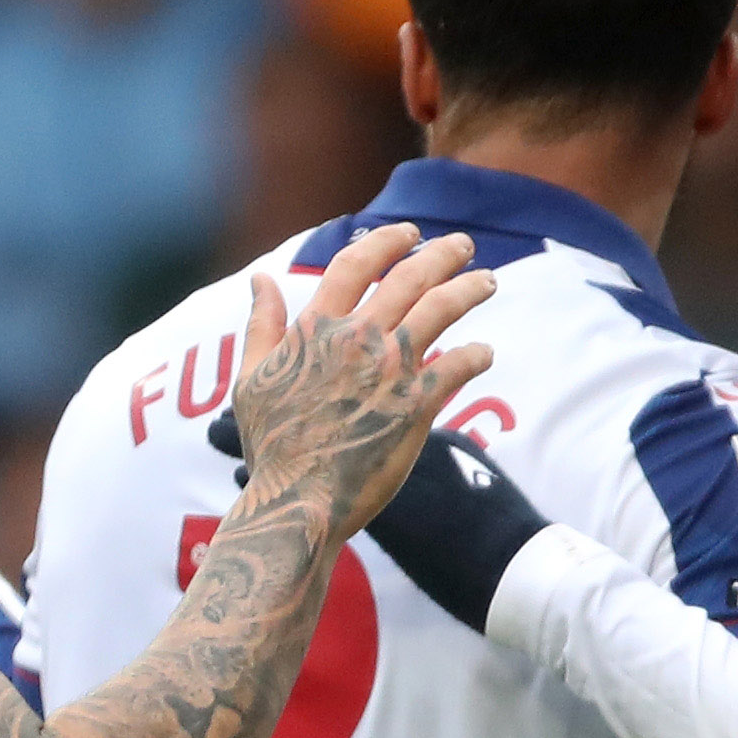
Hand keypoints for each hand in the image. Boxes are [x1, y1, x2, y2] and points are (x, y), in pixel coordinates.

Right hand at [226, 224, 494, 541]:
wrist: (297, 503)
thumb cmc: (271, 447)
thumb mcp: (250, 379)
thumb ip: (261, 325)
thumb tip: (260, 279)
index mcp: (315, 328)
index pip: (355, 264)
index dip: (385, 242)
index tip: (407, 234)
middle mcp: (355, 339)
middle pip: (408, 277)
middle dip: (441, 255)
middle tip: (462, 245)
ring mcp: (389, 370)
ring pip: (440, 310)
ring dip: (468, 289)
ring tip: (487, 281)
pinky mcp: (416, 406)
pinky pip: (457, 367)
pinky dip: (476, 354)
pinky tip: (485, 352)